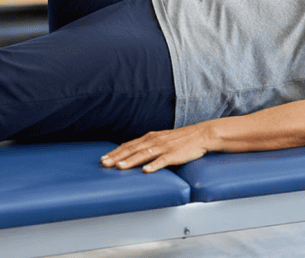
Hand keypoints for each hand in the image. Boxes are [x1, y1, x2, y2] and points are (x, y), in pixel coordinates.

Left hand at [100, 123, 215, 172]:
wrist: (200, 134)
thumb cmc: (180, 139)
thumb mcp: (161, 139)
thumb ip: (148, 146)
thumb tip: (133, 154)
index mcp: (150, 138)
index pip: (129, 145)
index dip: (115, 152)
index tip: (103, 158)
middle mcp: (154, 141)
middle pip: (132, 149)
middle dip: (117, 157)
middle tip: (104, 164)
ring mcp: (164, 147)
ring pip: (144, 155)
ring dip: (131, 161)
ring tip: (119, 167)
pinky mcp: (174, 154)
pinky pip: (163, 161)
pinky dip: (154, 165)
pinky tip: (146, 171)